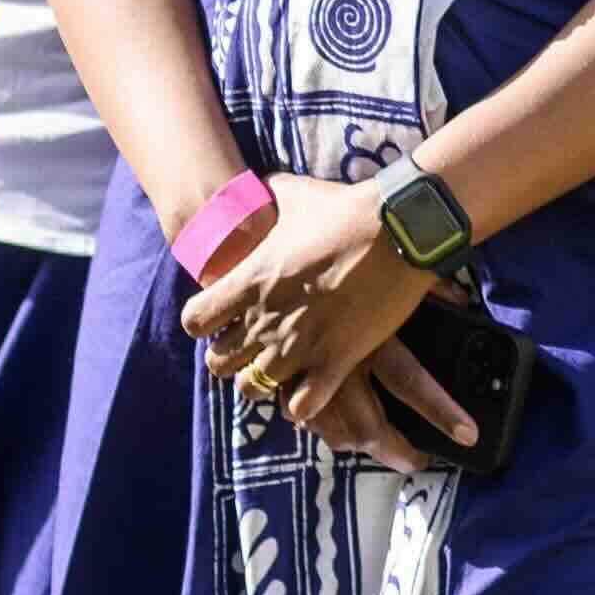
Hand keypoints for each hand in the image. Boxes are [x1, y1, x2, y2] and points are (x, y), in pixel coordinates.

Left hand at [175, 171, 443, 462]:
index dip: (206, 322)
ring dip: (265, 381)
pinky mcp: (336, 362)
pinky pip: (301, 408)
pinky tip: (312, 387)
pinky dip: (302, 404)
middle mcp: (264, 319)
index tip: (225, 316)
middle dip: (232, 357)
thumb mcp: (294, 192)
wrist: (400, 228)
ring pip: (253, 390)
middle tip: (256, 345)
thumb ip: (267, 195)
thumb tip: (259, 186)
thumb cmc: (345, 208)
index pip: (194, 322)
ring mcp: (299, 345)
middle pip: (218, 364)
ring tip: (284, 368)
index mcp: (248, 281)